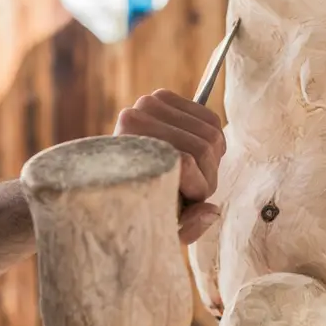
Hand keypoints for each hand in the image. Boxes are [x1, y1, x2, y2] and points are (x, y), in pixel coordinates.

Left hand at [114, 88, 225, 242]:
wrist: (111, 181)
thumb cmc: (139, 207)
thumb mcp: (161, 227)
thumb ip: (188, 226)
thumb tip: (212, 211)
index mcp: (130, 148)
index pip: (186, 163)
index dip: (198, 189)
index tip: (188, 202)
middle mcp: (135, 117)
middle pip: (203, 148)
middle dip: (208, 177)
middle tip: (193, 191)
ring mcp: (148, 103)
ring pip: (211, 135)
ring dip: (211, 163)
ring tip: (194, 177)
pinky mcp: (163, 98)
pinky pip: (211, 120)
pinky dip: (214, 145)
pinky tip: (198, 157)